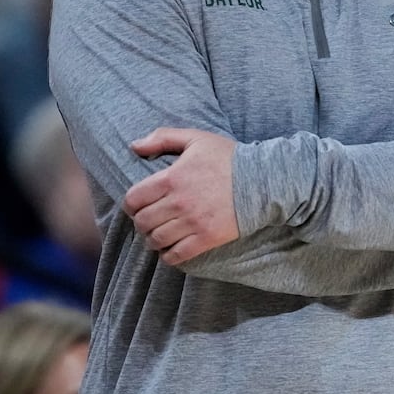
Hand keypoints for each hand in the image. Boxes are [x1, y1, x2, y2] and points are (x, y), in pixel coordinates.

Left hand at [124, 128, 240, 265]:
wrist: (262, 181)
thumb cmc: (228, 158)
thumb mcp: (195, 138)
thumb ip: (162, 137)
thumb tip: (134, 146)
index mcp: (172, 178)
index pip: (134, 199)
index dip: (131, 204)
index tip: (137, 204)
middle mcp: (178, 203)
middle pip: (142, 222)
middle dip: (141, 222)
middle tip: (148, 220)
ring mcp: (193, 223)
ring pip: (157, 240)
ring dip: (153, 239)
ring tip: (158, 234)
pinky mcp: (206, 238)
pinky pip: (177, 255)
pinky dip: (168, 255)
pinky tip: (170, 249)